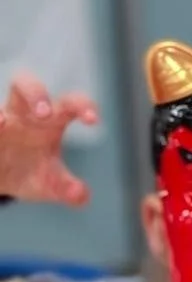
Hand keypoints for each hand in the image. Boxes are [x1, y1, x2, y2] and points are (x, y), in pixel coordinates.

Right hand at [0, 73, 96, 204]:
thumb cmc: (30, 173)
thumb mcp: (51, 184)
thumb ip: (69, 189)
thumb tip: (81, 196)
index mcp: (50, 122)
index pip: (69, 104)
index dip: (83, 106)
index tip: (92, 120)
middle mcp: (22, 115)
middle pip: (27, 86)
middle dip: (35, 94)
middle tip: (44, 114)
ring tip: (2, 123)